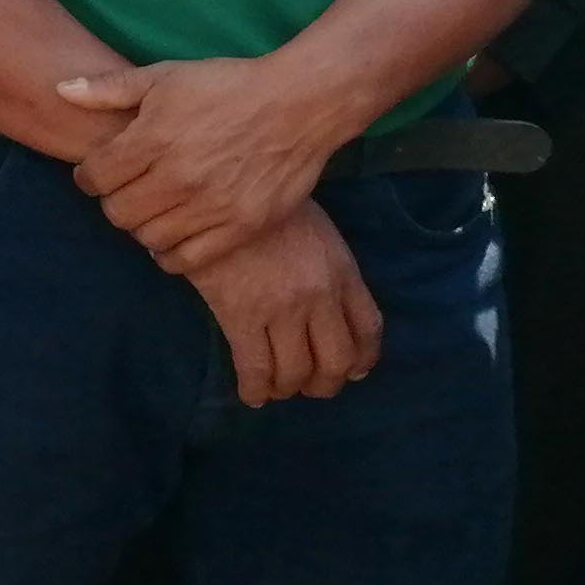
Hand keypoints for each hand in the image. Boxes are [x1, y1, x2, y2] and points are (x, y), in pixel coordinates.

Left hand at [56, 55, 347, 273]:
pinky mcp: (241, 227)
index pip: (95, 177)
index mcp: (154, 138)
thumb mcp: (165, 76)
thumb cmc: (228, 85)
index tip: (97, 172)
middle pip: (118, 213)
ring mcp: (211, 206)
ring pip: (149, 238)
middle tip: (124, 191)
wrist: (298, 104)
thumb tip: (61, 90)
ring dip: (142, 226)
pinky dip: (171, 254)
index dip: (88, 176)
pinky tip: (173, 235)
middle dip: (113, 201)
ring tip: (151, 210)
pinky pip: (188, 259)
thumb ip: (110, 88)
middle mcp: (179, 177)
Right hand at [183, 203, 382, 406]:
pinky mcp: (241, 315)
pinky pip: (255, 368)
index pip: (368, 330)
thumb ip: (329, 266)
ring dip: (289, 388)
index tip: (353, 371)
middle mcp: (320, 297)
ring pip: (297, 371)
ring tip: (277, 388)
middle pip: (337, 361)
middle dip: (325, 383)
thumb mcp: (316, 228)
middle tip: (310, 386)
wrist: (216, 190)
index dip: (363, 359)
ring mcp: (282, 309)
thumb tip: (330, 308)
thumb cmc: (265, 204)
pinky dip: (256, 389)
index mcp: (342, 272)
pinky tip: (251, 394)